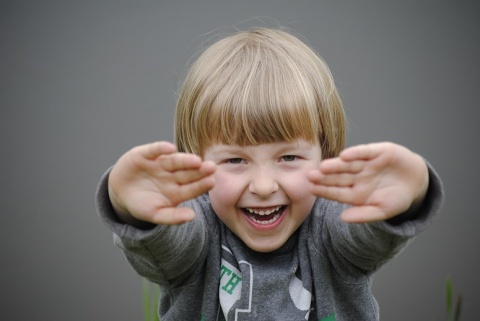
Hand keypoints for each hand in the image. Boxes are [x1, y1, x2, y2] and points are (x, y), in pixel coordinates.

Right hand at [108, 141, 215, 226]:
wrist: (119, 192)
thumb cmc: (141, 205)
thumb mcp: (155, 214)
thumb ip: (173, 217)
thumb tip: (192, 217)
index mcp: (178, 190)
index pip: (193, 187)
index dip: (201, 185)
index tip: (212, 182)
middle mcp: (172, 175)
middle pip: (187, 172)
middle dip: (199, 170)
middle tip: (211, 167)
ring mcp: (160, 163)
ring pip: (175, 160)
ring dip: (185, 160)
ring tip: (195, 160)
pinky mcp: (146, 154)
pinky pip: (154, 150)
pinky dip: (161, 148)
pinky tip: (170, 148)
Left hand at [308, 142, 428, 222]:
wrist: (417, 182)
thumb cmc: (397, 198)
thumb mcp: (382, 210)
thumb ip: (363, 215)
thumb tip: (342, 218)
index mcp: (355, 192)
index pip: (336, 192)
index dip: (324, 190)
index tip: (311, 190)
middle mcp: (357, 176)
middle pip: (338, 177)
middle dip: (324, 177)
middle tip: (310, 176)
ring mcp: (366, 164)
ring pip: (348, 164)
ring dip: (336, 165)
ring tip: (323, 166)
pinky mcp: (378, 151)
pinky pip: (365, 151)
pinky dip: (356, 153)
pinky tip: (344, 155)